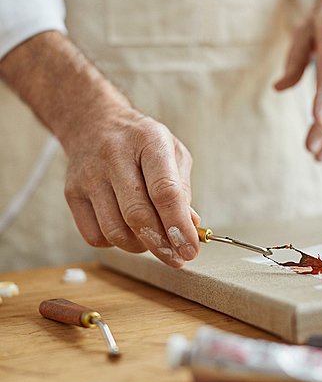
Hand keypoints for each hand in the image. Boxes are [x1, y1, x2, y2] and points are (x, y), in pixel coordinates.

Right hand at [64, 107, 199, 267]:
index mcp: (149, 141)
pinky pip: (95, 236)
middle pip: (137, 215)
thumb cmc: (142, 143)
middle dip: (161, 245)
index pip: (164, 191)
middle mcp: (114, 156)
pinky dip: (116, 243)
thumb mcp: (172, 152)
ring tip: (152, 239)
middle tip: (177, 258)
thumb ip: (182, 189)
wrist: (94, 123)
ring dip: (140, 246)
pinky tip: (127, 229)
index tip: (190, 249)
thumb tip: (189, 228)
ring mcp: (89, 175)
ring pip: (115, 232)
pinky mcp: (72, 193)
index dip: (179, 226)